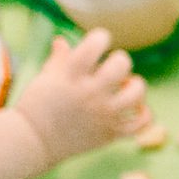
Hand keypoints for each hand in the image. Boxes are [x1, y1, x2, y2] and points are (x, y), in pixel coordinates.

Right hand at [15, 31, 149, 163]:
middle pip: (121, 65)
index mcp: (71, 75)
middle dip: (120, 60)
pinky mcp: (111, 133)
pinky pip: (141, 123)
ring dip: (136, 85)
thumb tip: (62, 40)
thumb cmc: (38, 106)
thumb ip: (59, 58)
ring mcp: (103, 114)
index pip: (94, 45)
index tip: (98, 41)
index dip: (100, 37)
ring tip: (126, 86)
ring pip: (137, 93)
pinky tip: (137, 107)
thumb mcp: (45, 78)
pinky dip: (145, 113)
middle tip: (113, 66)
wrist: (34, 141)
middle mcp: (90, 93)